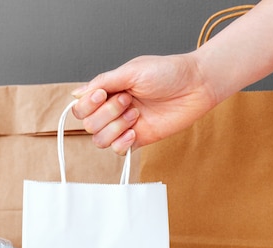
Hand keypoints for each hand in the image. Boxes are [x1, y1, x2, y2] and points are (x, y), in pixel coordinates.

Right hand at [71, 53, 217, 153]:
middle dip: (106, 113)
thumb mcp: (131, 71)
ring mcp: (124, 126)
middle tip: (129, 100)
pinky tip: (136, 130)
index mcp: (108, 92)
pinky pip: (117, 151)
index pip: (80, 108)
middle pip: (88, 125)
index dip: (87, 105)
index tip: (104, 94)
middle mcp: (112, 110)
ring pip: (99, 140)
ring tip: (136, 114)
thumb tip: (76, 94)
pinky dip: (122, 142)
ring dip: (115, 128)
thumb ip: (102, 82)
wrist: (196, 86)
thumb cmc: (168, 73)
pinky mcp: (137, 140)